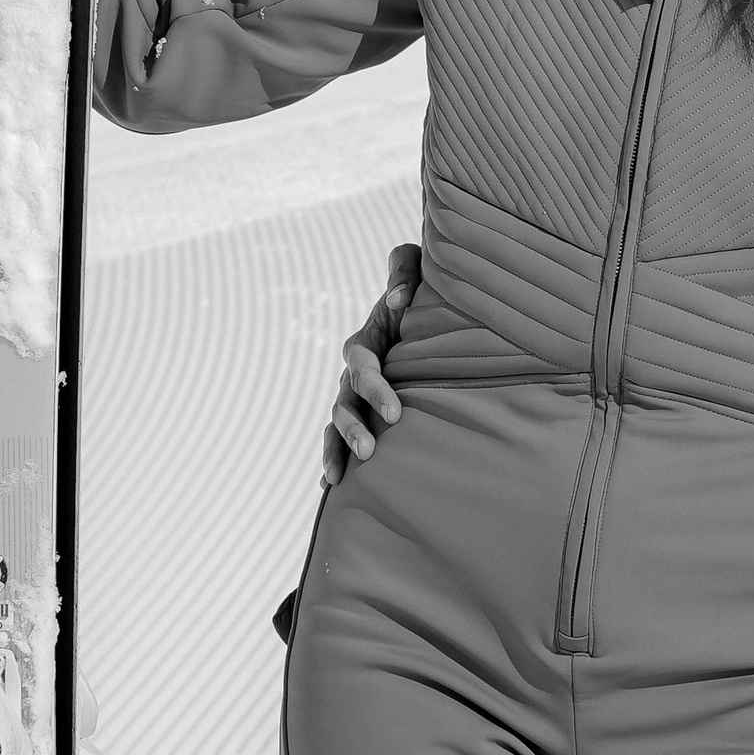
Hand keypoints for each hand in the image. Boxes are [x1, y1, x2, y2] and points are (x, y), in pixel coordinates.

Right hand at [322, 244, 418, 485]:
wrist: (424, 308)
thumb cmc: (421, 287)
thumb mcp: (413, 267)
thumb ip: (403, 271)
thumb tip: (396, 301)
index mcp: (366, 341)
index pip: (363, 366)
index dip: (376, 389)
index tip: (395, 413)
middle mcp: (354, 370)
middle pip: (344, 400)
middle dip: (353, 427)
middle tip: (370, 449)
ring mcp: (354, 393)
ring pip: (337, 421)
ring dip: (338, 447)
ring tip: (342, 474)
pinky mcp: (362, 409)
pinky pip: (339, 435)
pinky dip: (332, 457)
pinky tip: (329, 488)